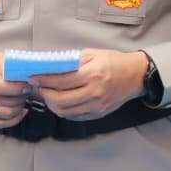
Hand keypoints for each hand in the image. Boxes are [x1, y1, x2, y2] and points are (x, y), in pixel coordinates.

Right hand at [0, 48, 29, 127]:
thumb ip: (9, 66)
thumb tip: (25, 76)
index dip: (17, 89)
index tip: (27, 86)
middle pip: (4, 102)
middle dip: (21, 97)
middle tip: (28, 90)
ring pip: (4, 114)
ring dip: (19, 108)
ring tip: (23, 99)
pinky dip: (13, 119)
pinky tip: (20, 111)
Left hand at [31, 48, 147, 120]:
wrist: (135, 75)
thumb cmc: (114, 62)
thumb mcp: (93, 54)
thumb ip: (73, 60)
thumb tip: (52, 66)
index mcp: (92, 74)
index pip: (61, 81)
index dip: (44, 80)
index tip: (34, 78)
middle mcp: (94, 92)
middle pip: (60, 100)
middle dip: (45, 94)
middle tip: (40, 88)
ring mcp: (97, 105)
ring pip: (65, 111)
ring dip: (52, 104)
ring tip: (49, 96)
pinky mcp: (98, 113)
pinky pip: (75, 117)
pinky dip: (64, 111)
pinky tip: (61, 103)